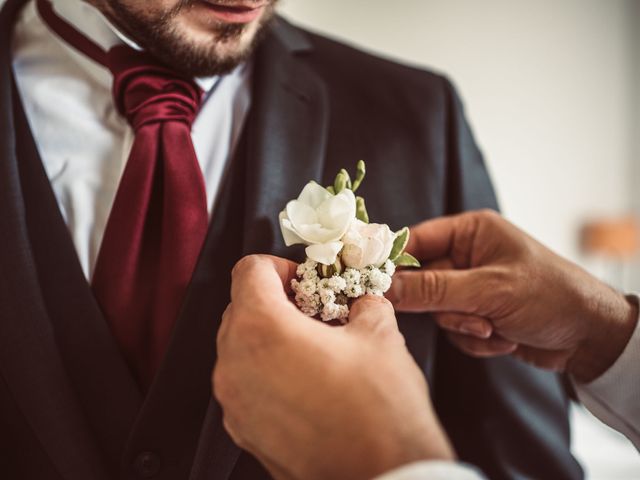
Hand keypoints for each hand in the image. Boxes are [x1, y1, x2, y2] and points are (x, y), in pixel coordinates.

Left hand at [213, 255, 454, 479]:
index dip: (280, 266)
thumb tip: (362, 303)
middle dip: (275, 302)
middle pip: (240, 308)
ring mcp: (234, 403)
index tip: (306, 282)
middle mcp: (234, 364)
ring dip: (270, 338)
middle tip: (315, 313)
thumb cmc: (379, 410)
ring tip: (313, 350)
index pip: (249, 270)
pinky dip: (267, 374)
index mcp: (261, 329)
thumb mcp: (380, 336)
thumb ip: (364, 305)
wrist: (383, 479)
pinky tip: (307, 384)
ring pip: (239, 348)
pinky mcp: (243, 432)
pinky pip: (245, 385)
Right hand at [387, 210, 637, 381]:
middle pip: (422, 282)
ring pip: (437, 311)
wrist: (591, 337)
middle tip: (472, 317)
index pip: (415, 241)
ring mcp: (471, 287)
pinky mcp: (477, 314)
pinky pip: (454, 329)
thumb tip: (383, 288)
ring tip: (495, 328)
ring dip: (464, 326)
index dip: (394, 263)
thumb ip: (433, 289)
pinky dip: (475, 339)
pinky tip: (504, 338)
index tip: (374, 284)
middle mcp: (467, 256)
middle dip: (445, 307)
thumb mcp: (489, 290)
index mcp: (471, 232)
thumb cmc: (549, 296)